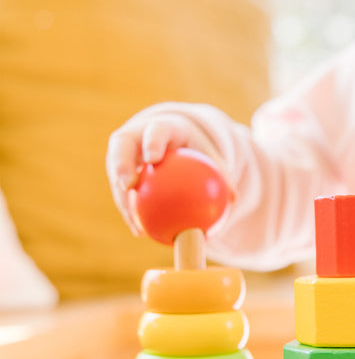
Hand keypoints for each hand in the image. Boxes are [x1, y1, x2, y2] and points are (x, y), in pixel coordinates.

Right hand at [106, 112, 218, 233]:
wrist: (175, 144)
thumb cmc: (196, 152)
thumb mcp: (211, 159)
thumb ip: (222, 176)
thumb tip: (235, 199)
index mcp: (163, 127)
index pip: (156, 129)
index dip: (152, 141)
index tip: (153, 159)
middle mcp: (136, 135)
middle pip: (122, 145)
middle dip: (121, 163)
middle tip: (127, 186)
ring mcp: (122, 153)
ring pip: (116, 173)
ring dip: (122, 198)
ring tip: (135, 222)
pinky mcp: (118, 171)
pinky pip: (122, 192)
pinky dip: (130, 211)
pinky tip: (140, 232)